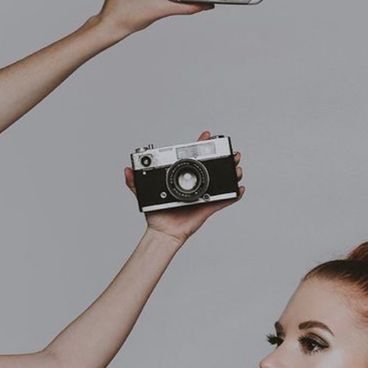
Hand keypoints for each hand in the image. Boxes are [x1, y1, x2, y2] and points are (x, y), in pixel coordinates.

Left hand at [125, 130, 244, 243]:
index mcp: (183, 179)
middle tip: (230, 151)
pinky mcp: (209, 208)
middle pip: (214, 167)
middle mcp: (196, 186)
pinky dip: (235, 195)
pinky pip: (225, 200)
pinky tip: (240, 188)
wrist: (164, 232)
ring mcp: (205, 196)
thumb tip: (127, 170)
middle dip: (224, 157)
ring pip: (222, 181)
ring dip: (232, 173)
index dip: (202, 146)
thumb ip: (134, 182)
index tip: (207, 135)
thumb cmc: (156, 216)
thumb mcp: (143, 195)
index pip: (194, 158)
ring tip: (236, 166)